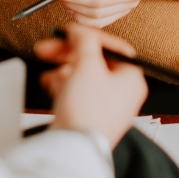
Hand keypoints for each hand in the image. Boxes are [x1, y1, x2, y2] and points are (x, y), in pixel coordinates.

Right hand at [34, 24, 147, 147]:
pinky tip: (52, 85)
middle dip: (68, 54)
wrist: (74, 146)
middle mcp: (122, 92)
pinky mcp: (90, 116)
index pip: (112, 48)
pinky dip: (64, 86)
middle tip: (48, 47)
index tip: (69, 32)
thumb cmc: (88, 111)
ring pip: (83, 77)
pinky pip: (77, 93)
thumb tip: (81, 30)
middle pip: (94, 62)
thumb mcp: (87, 66)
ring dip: (63, 70)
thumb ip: (85, 42)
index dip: (88, 36)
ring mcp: (106, 106)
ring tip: (49, 72)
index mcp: (131, 78)